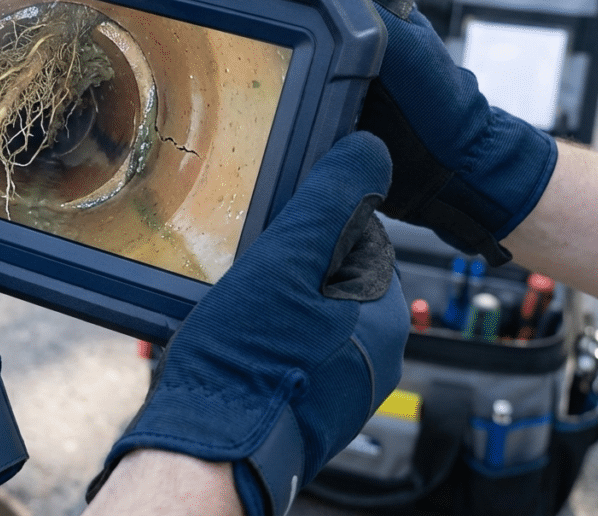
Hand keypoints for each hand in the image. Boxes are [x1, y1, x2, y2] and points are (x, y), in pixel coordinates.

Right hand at [89, 132, 408, 514]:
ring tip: (238, 306)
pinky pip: (292, 352)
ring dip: (278, 303)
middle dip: (294, 266)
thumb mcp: (293, 256)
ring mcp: (341, 388)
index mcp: (385, 315)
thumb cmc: (252, 357)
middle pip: (335, 278)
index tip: (277, 229)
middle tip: (250, 269)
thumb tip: (370, 150)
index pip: (363, 239)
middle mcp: (374, 357)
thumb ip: (334, 201)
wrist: (211, 447)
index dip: (314, 224)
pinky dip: (268, 340)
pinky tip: (239, 341)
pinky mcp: (306, 408)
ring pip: (311, 315)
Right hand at [188, 0, 556, 264]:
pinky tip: (209, 51)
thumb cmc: (442, 106)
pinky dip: (239, 47)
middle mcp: (340, 12)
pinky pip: (270, 56)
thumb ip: (361, 9)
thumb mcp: (406, 52)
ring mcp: (324, 48)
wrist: (450, 168)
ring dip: (229, 3)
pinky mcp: (313, 82)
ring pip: (269, 15)